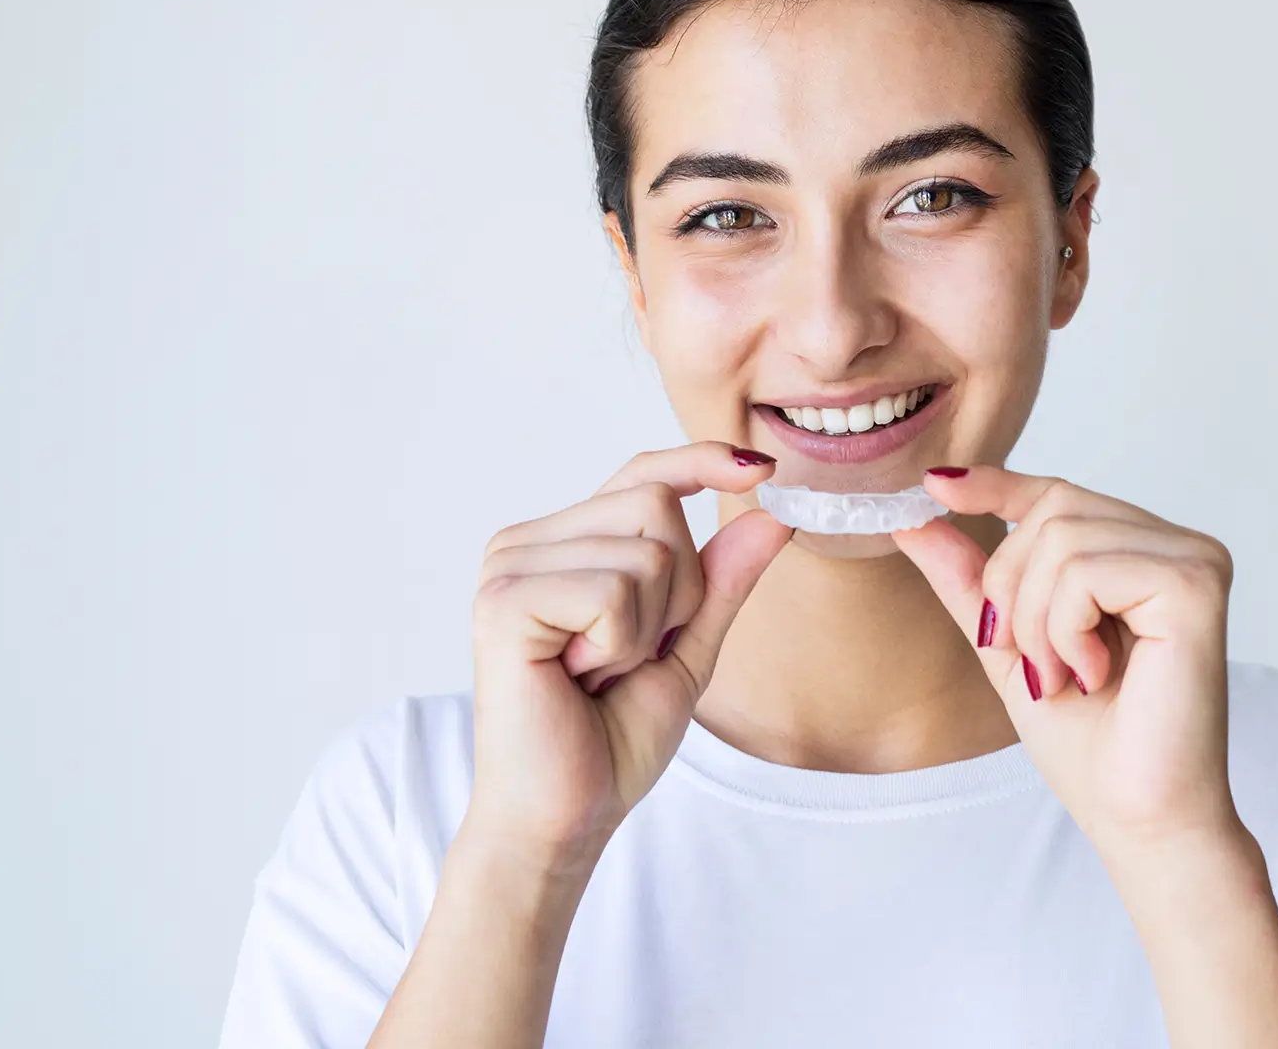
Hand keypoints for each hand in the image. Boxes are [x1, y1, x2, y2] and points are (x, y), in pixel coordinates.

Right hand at [462, 442, 791, 870]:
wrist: (564, 817)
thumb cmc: (610, 741)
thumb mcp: (687, 650)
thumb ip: (721, 582)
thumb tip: (772, 514)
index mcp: (563, 545)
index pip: (642, 474)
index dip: (700, 461)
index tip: (761, 468)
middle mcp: (527, 542)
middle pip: (657, 504)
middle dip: (679, 592)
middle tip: (627, 657)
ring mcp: (509, 565)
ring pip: (647, 550)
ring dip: (649, 628)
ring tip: (598, 673)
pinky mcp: (505, 598)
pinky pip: (616, 590)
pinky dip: (621, 644)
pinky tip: (579, 678)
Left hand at [892, 466, 1240, 855]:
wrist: (1138, 819)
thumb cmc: (1091, 747)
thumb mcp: (1011, 649)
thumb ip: (973, 583)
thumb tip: (915, 519)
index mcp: (1142, 555)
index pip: (1060, 494)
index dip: (997, 485)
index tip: (935, 485)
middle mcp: (1177, 546)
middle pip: (1054, 508)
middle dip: (1013, 588)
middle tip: (1036, 664)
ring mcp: (1194, 559)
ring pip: (1062, 536)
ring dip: (1039, 620)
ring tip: (1068, 676)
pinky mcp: (1195, 583)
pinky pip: (1088, 569)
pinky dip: (1066, 628)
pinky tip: (1095, 674)